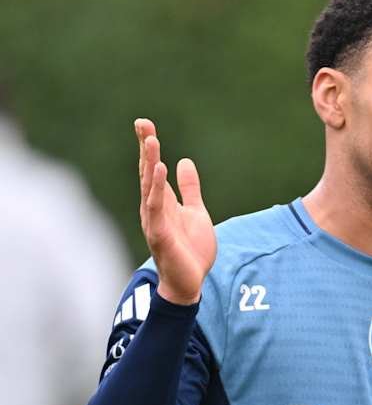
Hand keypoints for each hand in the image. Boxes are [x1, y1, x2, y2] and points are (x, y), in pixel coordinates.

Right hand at [135, 118, 215, 304]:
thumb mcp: (196, 212)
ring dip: (150, 162)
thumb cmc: (190, 249)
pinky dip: (157, 188)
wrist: (190, 282)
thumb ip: (190, 189)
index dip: (149, 147)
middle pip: (147, 172)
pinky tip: (159, 170)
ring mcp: (155, 220)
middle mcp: (154, 207)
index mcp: (162, 201)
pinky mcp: (160, 233)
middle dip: (146, 147)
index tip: (145, 124)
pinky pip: (156, 206)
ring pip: (149, 186)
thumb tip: (184, 162)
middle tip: (142, 122)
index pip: (153, 169)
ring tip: (152, 141)